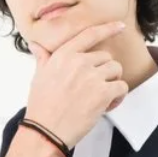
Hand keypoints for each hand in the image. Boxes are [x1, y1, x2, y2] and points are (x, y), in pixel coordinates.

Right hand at [26, 21, 128, 149]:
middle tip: (95, 89)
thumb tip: (35, 46)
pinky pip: (122, 87)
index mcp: (64, 55)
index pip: (90, 35)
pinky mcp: (103, 93)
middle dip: (105, 72)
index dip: (108, 28)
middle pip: (106, 57)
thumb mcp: (39, 77)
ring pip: (116, 71)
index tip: (119, 26)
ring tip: (101, 98)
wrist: (45, 130)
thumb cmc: (41, 107)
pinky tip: (108, 105)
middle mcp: (79, 62)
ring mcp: (92, 77)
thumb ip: (43, 59)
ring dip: (113, 83)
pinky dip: (119, 97)